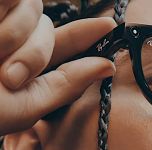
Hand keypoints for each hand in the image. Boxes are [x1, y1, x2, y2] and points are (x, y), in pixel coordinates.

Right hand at [0, 0, 116, 134]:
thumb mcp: (23, 106)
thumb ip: (65, 86)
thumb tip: (107, 67)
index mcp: (25, 64)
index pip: (63, 45)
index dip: (88, 34)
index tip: (109, 26)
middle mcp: (11, 40)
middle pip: (46, 29)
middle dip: (34, 52)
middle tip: (7, 75)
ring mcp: (1, 22)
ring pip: (33, 11)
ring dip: (15, 37)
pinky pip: (18, 0)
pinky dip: (9, 18)